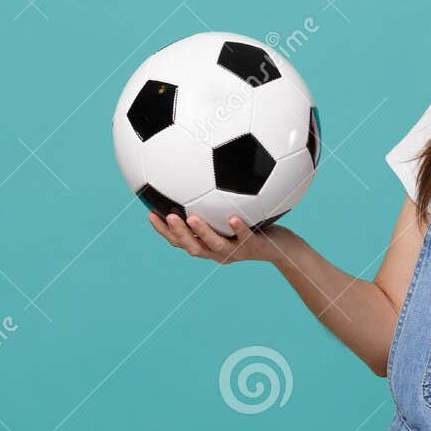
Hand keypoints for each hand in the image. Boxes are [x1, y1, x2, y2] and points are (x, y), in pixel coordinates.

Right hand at [148, 210, 289, 264]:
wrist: (280, 247)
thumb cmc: (252, 227)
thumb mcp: (230, 216)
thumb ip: (212, 205)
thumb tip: (196, 179)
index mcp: (208, 245)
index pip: (180, 241)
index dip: (164, 231)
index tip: (150, 215)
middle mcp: (218, 251)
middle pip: (192, 247)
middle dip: (177, 234)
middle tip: (165, 217)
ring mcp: (235, 250)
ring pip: (215, 245)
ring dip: (202, 232)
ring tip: (192, 218)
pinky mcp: (253, 246)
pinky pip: (244, 237)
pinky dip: (238, 228)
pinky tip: (233, 218)